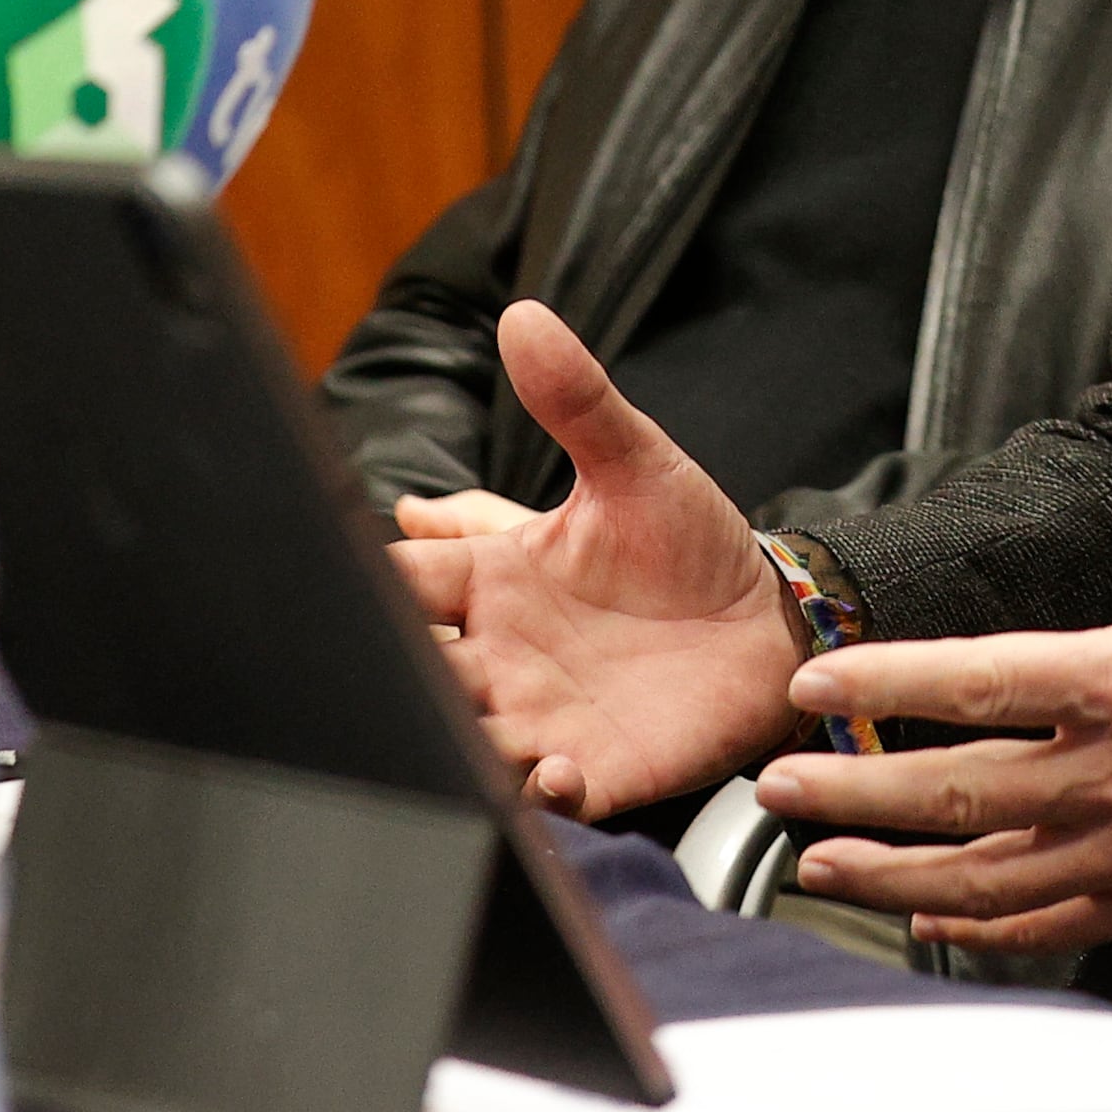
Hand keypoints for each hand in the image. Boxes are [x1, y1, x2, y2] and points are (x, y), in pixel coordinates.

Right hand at [390, 300, 799, 816]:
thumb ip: (578, 399)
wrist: (772, 621)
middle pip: (414, 671)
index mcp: (494, 580)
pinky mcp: (595, 771)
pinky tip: (554, 771)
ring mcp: (540, 718)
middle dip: (393, 679)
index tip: (339, 583)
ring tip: (480, 729)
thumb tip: (523, 316)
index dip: (365, 587)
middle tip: (394, 675)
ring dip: (461, 742)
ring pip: (465, 740)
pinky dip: (539, 790)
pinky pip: (545, 795)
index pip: (399, 585)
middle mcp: (499, 656)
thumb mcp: (636, 463)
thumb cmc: (690, 543)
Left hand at [751, 317, 1111, 956]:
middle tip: (774, 782)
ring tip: (817, 860)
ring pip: (981, 876)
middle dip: (850, 790)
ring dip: (889, 873)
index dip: (886, 684)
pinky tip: (923, 913)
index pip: (979, 683)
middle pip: (953, 792)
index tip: (813, 681)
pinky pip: (1042, 922)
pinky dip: (972, 923)